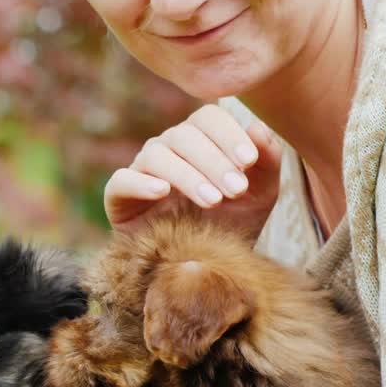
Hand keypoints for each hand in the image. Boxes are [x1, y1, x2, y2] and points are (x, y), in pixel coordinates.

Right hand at [104, 104, 284, 238]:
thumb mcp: (260, 195)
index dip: (228, 134)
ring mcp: (142, 169)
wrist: (206, 269)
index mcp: (200, 139)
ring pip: (157, 155)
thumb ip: (266, 161)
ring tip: (212, 201)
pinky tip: (162, 192)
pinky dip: (141, 183)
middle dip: (214, 161)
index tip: (249, 161)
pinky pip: (123, 180)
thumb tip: (258, 127)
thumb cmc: (232, 224)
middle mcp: (169, 147)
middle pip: (185, 135)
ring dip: (187, 175)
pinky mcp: (119, 196)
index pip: (208, 117)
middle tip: (236, 190)